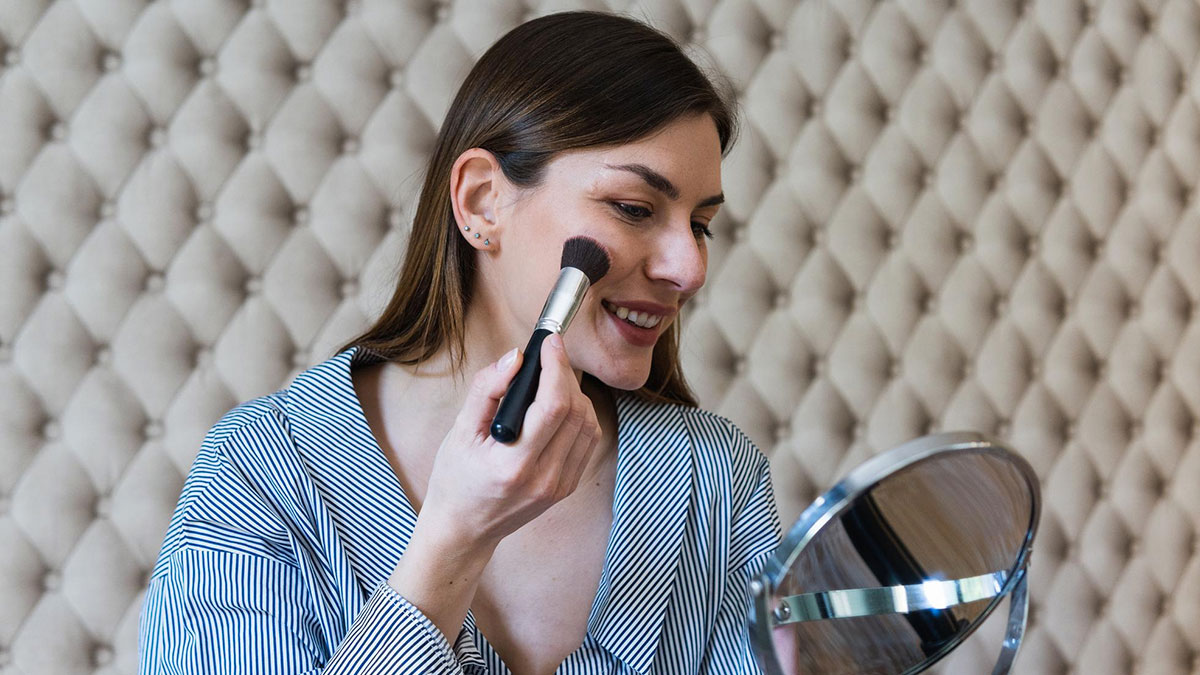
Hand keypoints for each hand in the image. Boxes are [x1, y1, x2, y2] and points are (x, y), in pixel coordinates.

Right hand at [418, 332, 602, 553]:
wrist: (464, 528)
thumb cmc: (456, 480)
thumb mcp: (459, 431)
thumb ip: (486, 390)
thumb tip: (515, 357)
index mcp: (513, 465)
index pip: (552, 406)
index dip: (556, 367)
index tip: (550, 343)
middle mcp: (544, 478)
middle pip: (575, 411)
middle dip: (565, 374)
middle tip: (548, 357)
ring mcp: (560, 485)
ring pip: (588, 424)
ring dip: (575, 393)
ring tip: (550, 381)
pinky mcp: (568, 486)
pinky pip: (588, 440)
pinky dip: (579, 415)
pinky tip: (558, 407)